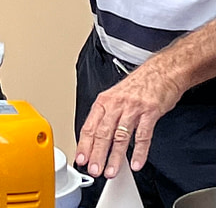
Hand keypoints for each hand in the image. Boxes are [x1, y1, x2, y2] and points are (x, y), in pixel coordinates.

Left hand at [75, 62, 182, 177]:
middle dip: (96, 154)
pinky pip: (143, 135)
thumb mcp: (115, 96)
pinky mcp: (150, 113)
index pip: (89, 126)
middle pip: (102, 133)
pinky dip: (139, 152)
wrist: (161, 72)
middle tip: (94, 169)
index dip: (84, 144)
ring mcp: (132, 109)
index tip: (81, 158)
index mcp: (104, 102)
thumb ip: (106, 116)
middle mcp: (115, 105)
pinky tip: (135, 163)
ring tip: (111, 171)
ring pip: (120, 137)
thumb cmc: (138, 85)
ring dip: (114, 157)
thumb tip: (96, 137)